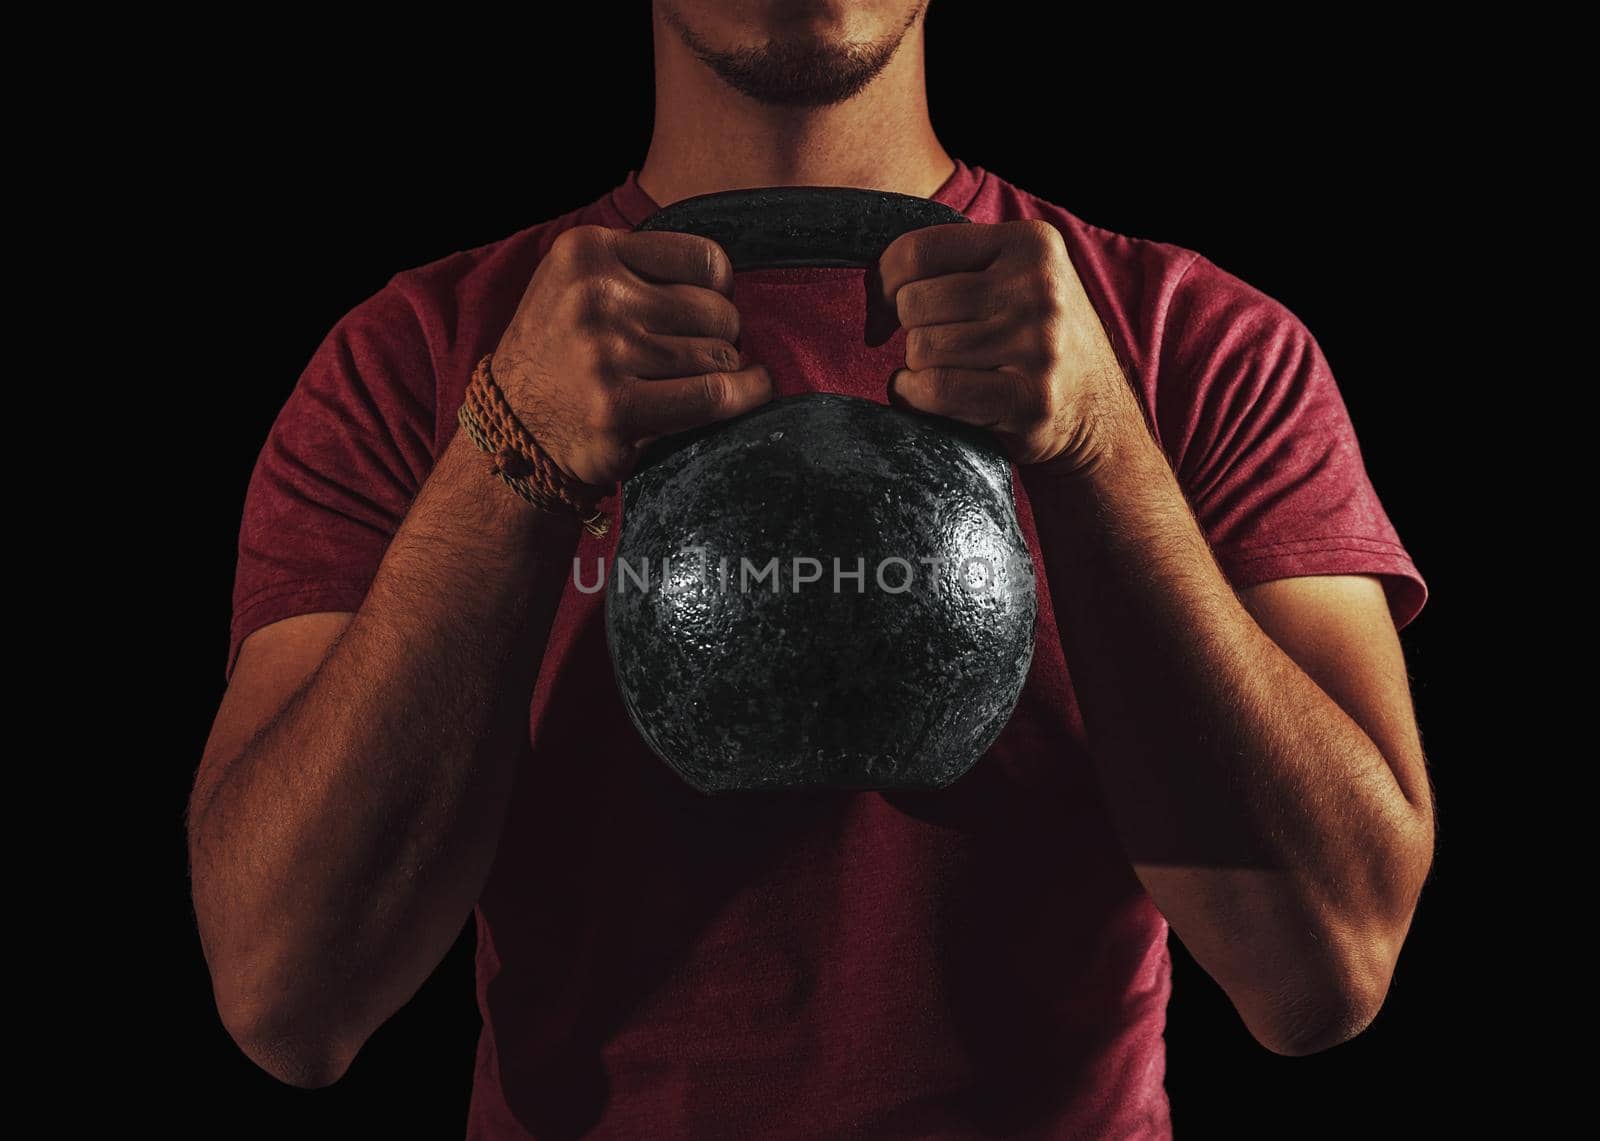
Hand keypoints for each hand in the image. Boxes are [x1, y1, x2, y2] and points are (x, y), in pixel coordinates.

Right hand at [491, 226, 773, 485]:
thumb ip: (641, 268)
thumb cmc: (565, 354)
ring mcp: (604, 352)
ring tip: (702, 380)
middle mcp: (593, 295)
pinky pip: (715, 394)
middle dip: (722, 336)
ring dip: (727, 371)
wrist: (513, 429)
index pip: (705, 259)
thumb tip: (733, 283)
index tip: (706, 313)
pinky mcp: (617, 407)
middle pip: (718, 310)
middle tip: (699, 355)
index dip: (719, 291)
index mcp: (587, 251)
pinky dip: (748, 394)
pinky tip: (752, 391)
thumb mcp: (580, 284)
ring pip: (720, 354)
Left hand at [874, 219, 1139, 475]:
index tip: (887, 305)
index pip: (918, 249)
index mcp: (1031, 244)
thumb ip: (950, 265)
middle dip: (910, 329)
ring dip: (915, 367)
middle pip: (914, 302)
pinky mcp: (1028, 399)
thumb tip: (869, 289)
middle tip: (935, 344)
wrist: (1096, 411)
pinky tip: (925, 396)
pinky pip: (934, 390)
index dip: (885, 280)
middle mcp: (1039, 288)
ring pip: (921, 348)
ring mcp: (1038, 345)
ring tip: (943, 371)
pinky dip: (913, 396)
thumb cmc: (1033, 339)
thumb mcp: (1014, 277)